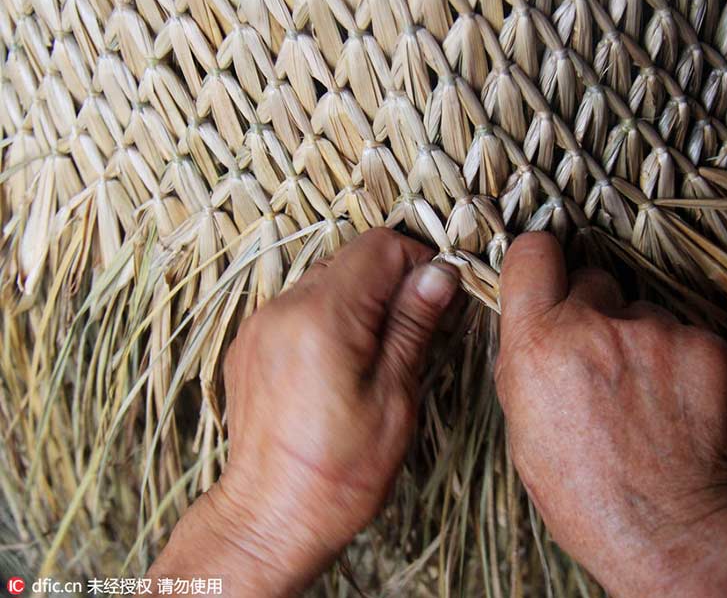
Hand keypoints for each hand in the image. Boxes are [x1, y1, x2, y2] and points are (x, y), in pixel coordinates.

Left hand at [148, 228, 458, 595]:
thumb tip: (439, 274)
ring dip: (358, 302)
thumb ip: (412, 325)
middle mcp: (282, 309)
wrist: (269, 518)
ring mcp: (259, 325)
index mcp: (323, 317)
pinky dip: (326, 320)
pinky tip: (339, 366)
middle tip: (413, 331)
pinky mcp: (248, 345)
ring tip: (375, 355)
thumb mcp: (394, 397)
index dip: (417, 263)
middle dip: (389, 283)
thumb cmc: (339, 473)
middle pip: (350, 259)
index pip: (379, 246)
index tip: (436, 298)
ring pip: (324, 281)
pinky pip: (297, 308)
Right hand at [495, 232, 726, 597]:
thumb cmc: (587, 495)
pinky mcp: (705, 345)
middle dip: (593, 310)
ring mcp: (656, 332)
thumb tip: (532, 325)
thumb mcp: (524, 431)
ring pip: (643, 310)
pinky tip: (676, 405)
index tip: (548, 274)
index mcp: (538, 346)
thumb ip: (526, 362)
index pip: (533, 252)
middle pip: (593, 278)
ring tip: (644, 398)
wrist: (673, 534)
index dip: (539, 261)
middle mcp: (595, 327)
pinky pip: (684, 333)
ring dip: (639, 340)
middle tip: (601, 360)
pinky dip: (679, 360)